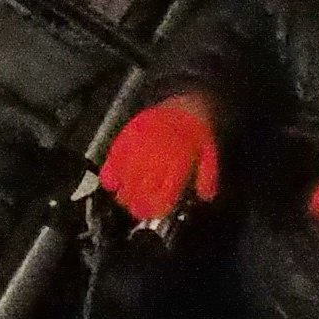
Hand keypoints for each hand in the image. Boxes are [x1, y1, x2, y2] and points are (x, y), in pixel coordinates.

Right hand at [99, 91, 219, 223]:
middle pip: (141, 189)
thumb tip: (205, 198)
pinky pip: (113, 159)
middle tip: (137, 212)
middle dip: (137, 204)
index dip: (156, 208)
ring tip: (123, 201)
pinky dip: (109, 173)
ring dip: (123, 193)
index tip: (153, 214)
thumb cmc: (196, 132)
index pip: (163, 194)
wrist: (183, 103)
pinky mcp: (127, 137)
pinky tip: (109, 184)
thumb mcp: (210, 154)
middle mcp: (156, 157)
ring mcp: (139, 146)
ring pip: (125, 177)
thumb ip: (208, 177)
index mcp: (178, 163)